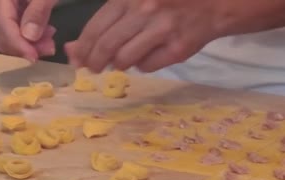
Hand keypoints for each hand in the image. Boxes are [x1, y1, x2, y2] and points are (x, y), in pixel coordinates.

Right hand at [0, 0, 57, 61]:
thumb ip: (39, 10)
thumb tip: (29, 37)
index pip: (4, 27)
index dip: (19, 46)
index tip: (36, 58)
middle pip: (1, 33)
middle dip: (24, 46)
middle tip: (49, 48)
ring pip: (5, 32)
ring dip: (27, 41)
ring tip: (49, 38)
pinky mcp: (1, 3)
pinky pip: (9, 23)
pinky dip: (25, 31)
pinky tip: (44, 29)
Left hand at [65, 0, 223, 72]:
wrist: (213, 4)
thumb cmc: (167, 1)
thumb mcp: (134, 1)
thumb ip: (105, 21)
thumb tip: (72, 50)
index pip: (96, 27)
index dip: (83, 47)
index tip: (77, 59)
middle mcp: (146, 9)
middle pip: (108, 45)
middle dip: (95, 61)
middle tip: (93, 68)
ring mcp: (163, 29)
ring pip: (125, 59)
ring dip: (118, 64)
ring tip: (119, 62)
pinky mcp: (178, 48)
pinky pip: (147, 66)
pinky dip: (140, 66)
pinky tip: (145, 57)